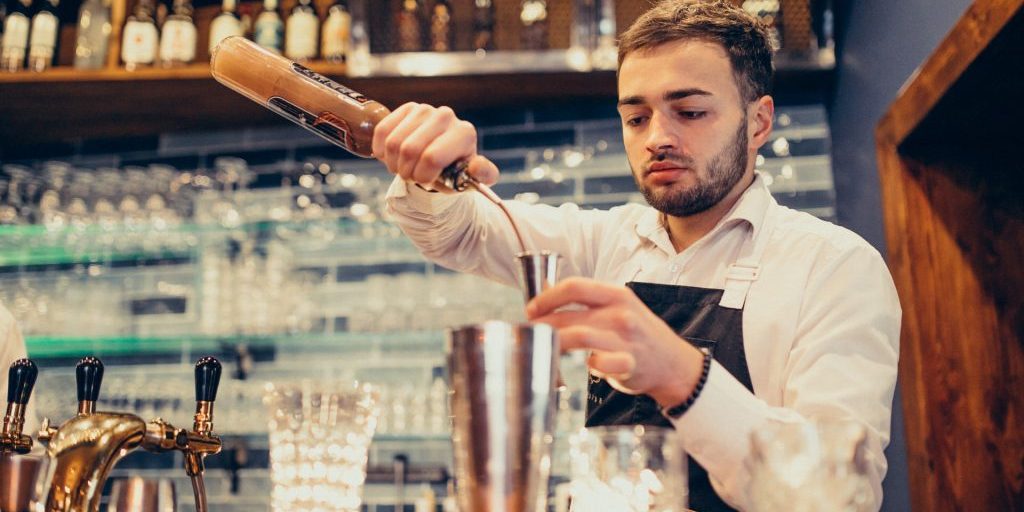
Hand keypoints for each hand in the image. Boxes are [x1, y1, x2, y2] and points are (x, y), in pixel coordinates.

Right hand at [371, 102, 498, 186]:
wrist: (440, 158)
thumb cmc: (455, 170)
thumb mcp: (471, 179)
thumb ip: (483, 175)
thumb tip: (477, 166)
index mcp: (465, 133)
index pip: (432, 157)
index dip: (422, 176)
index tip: (426, 181)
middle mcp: (446, 115)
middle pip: (409, 150)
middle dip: (407, 172)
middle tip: (412, 177)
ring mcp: (425, 109)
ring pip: (394, 143)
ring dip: (394, 164)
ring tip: (404, 167)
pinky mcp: (407, 108)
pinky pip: (383, 132)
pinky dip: (381, 150)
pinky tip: (391, 156)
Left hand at [525, 277, 704, 405]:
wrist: (673, 362)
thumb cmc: (638, 334)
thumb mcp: (618, 307)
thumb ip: (587, 303)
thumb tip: (546, 295)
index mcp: (616, 295)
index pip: (574, 287)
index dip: (547, 297)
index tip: (532, 309)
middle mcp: (621, 314)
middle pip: (569, 316)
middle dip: (543, 326)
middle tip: (531, 334)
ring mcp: (626, 339)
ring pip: (579, 337)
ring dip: (556, 344)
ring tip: (547, 349)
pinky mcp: (629, 364)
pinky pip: (600, 364)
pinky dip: (588, 365)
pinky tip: (587, 365)